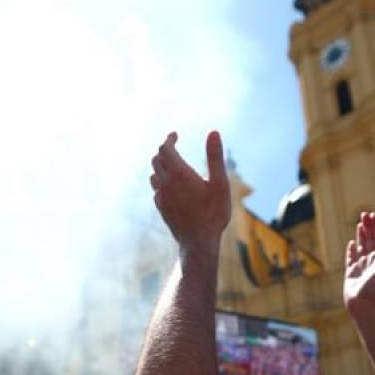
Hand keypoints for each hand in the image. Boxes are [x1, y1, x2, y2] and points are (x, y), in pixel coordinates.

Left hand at [150, 131, 230, 246]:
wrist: (198, 242)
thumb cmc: (213, 213)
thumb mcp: (220, 183)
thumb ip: (215, 157)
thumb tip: (213, 132)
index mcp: (179, 173)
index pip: (165, 149)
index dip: (169, 139)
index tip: (175, 135)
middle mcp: (166, 184)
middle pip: (156, 160)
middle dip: (164, 150)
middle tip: (173, 146)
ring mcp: (162, 198)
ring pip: (154, 175)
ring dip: (160, 166)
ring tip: (171, 164)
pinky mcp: (162, 209)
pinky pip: (156, 190)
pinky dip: (160, 182)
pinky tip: (169, 186)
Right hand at [343, 212, 374, 308]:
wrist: (363, 305)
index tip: (372, 214)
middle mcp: (372, 261)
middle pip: (371, 239)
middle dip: (368, 226)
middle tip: (364, 213)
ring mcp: (362, 266)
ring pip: (362, 247)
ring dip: (361, 235)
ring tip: (360, 224)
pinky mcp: (352, 273)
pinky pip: (352, 258)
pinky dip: (351, 251)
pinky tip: (351, 244)